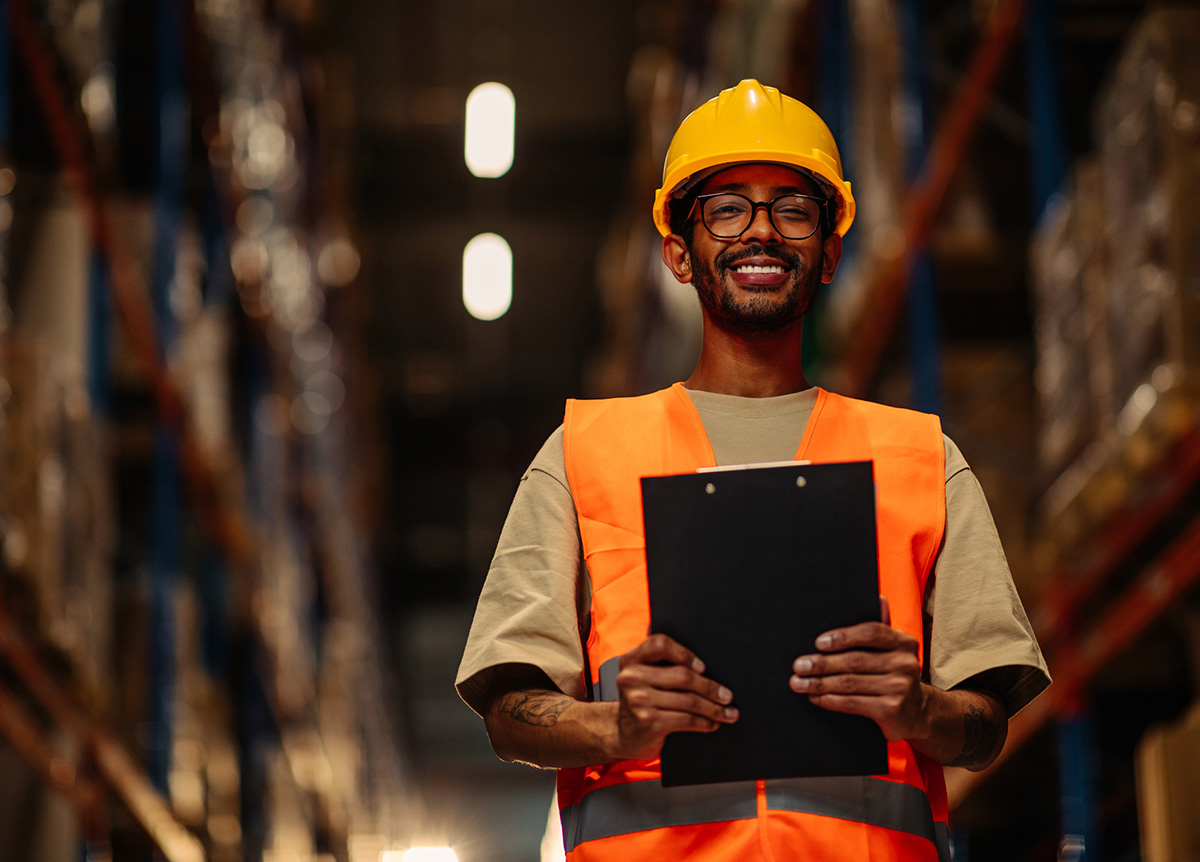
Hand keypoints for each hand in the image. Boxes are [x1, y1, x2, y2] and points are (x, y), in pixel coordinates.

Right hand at [613, 633, 737, 760]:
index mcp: (631, 659)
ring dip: (714, 708)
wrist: (624, 734)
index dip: (685, 654)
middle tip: (727, 696)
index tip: (703, 667)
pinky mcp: (648, 722)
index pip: (660, 644)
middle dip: (710, 687)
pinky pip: (686, 719)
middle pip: (682, 675)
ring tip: (728, 713)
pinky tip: (712, 723)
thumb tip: (705, 667)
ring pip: (688, 700)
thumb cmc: (642, 701)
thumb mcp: (643, 678)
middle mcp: (632, 677)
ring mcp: (639, 700)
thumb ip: (661, 665)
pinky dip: (704, 722)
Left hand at [789, 596, 929, 741]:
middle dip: (821, 663)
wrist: (918, 711)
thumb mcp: (892, 649)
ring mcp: (900, 688)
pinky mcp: (891, 710)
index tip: (818, 643)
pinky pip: (853, 703)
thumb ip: (881, 627)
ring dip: (819, 683)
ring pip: (849, 683)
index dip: (843, 637)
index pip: (870, 633)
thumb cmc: (894, 674)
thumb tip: (878, 599)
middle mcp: (905, 663)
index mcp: (903, 642)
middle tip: (798, 665)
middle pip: (854, 660)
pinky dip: (830, 700)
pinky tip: (816, 697)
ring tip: (798, 683)